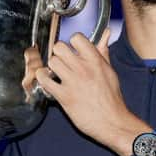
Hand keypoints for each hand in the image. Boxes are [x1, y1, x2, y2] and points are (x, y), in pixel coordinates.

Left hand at [36, 29, 146, 153]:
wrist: (113, 122)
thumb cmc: (112, 98)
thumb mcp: (110, 71)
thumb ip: (103, 51)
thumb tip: (106, 33)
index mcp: (95, 61)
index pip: (76, 37)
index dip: (71, 43)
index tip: (72, 50)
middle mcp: (84, 68)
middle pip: (59, 47)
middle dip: (59, 54)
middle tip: (62, 62)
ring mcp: (73, 82)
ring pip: (52, 61)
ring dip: (51, 67)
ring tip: (55, 73)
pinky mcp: (64, 96)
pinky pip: (45, 80)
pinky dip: (42, 79)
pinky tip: (48, 82)